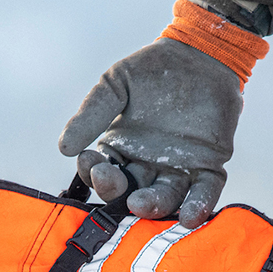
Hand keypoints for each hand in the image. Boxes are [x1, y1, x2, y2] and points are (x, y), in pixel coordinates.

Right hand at [58, 37, 243, 226]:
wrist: (198, 55)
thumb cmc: (152, 69)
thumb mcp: (115, 85)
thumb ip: (92, 114)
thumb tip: (63, 149)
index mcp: (121, 150)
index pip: (103, 171)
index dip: (94, 172)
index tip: (89, 162)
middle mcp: (147, 166)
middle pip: (130, 191)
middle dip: (119, 191)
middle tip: (113, 183)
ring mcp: (178, 169)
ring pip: (165, 197)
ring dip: (153, 205)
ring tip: (142, 203)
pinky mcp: (209, 166)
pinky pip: (204, 192)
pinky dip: (198, 206)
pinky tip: (191, 216)